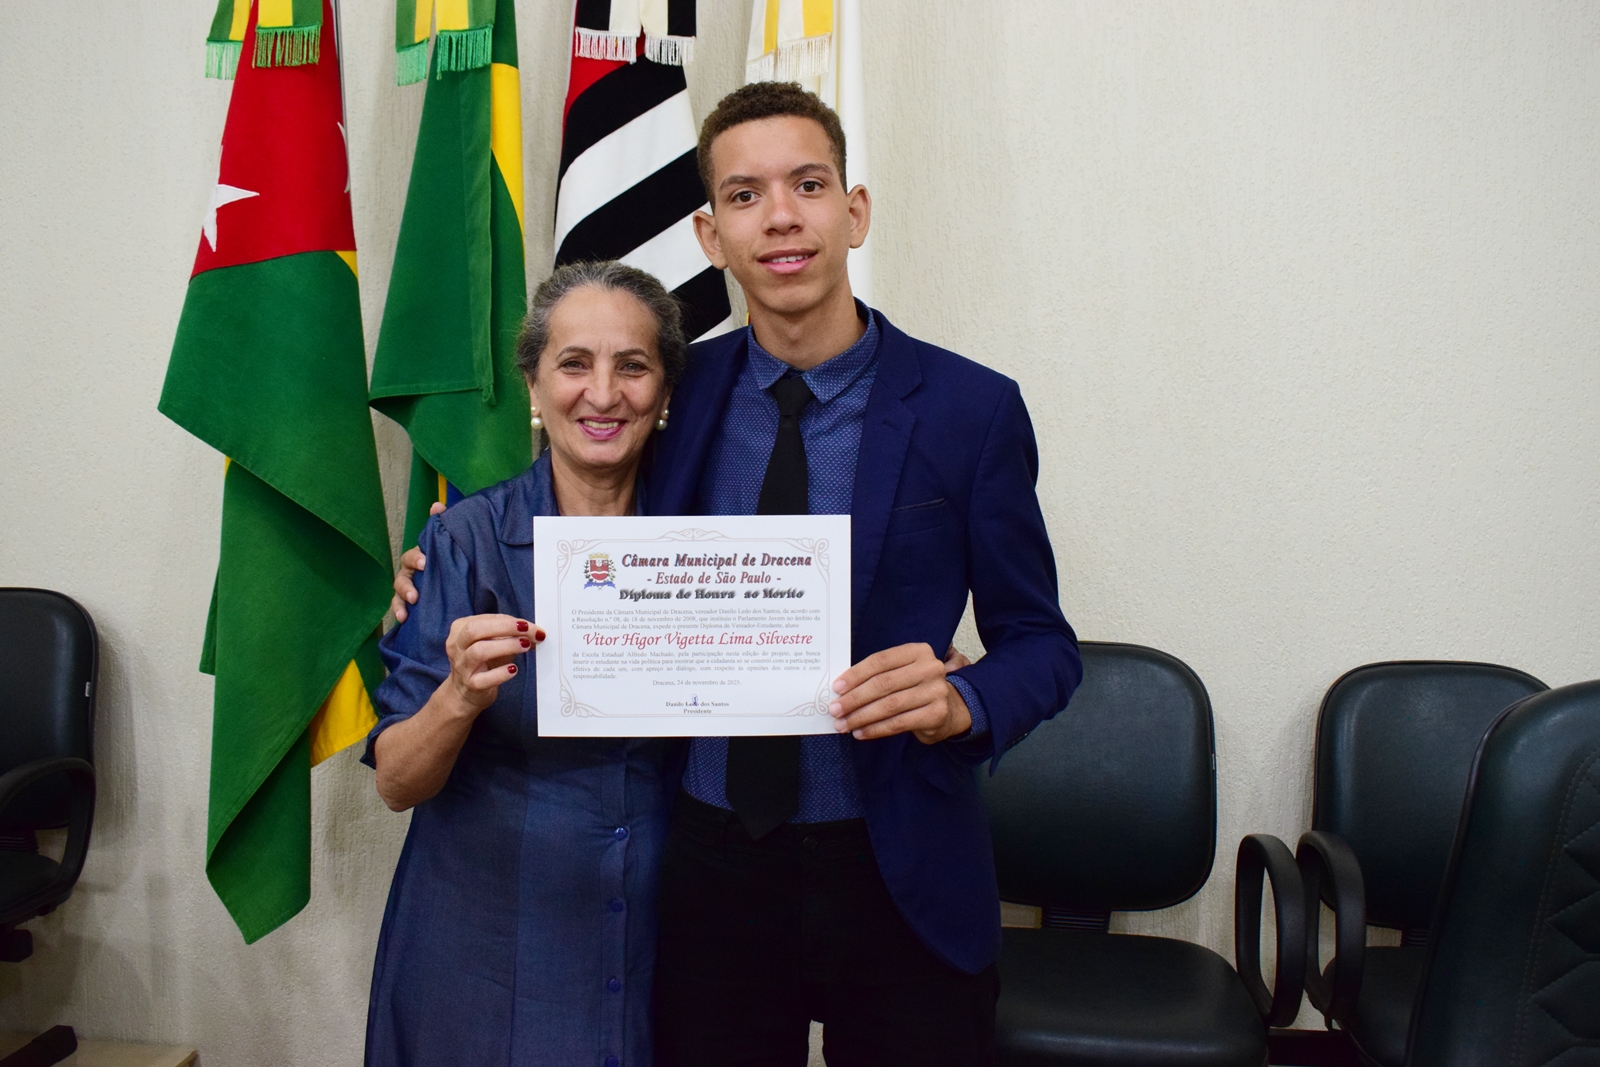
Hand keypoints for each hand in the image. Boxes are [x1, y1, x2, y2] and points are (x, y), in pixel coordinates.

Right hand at [391, 501, 446, 620]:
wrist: (459, 581)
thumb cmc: (450, 559)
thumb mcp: (449, 544)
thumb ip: (442, 525)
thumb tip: (436, 505)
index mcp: (419, 559)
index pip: (411, 557)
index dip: (416, 558)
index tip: (425, 563)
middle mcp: (410, 574)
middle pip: (401, 578)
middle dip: (406, 586)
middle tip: (415, 595)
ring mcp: (409, 590)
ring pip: (397, 595)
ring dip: (399, 603)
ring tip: (405, 612)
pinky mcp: (411, 605)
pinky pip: (400, 610)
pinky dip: (399, 613)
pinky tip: (403, 620)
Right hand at [444, 614, 542, 715]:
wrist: (465, 693)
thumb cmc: (482, 662)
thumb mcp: (493, 642)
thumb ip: (509, 634)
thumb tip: (534, 632)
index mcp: (460, 629)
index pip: (484, 619)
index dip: (509, 621)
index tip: (530, 626)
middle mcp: (457, 646)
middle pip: (474, 630)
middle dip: (504, 627)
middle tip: (527, 631)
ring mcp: (462, 667)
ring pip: (479, 652)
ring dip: (506, 646)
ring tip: (525, 646)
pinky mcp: (471, 685)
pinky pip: (484, 679)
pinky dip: (501, 673)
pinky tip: (513, 669)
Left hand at [829, 642, 972, 744]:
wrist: (949, 708)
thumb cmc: (915, 688)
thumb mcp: (901, 672)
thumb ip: (877, 675)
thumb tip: (841, 690)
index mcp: (918, 651)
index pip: (881, 661)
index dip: (856, 674)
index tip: (837, 688)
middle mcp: (930, 668)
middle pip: (883, 684)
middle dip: (855, 698)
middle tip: (835, 709)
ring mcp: (936, 691)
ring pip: (889, 705)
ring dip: (861, 716)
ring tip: (844, 724)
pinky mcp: (936, 714)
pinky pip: (899, 723)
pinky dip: (876, 729)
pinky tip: (861, 732)